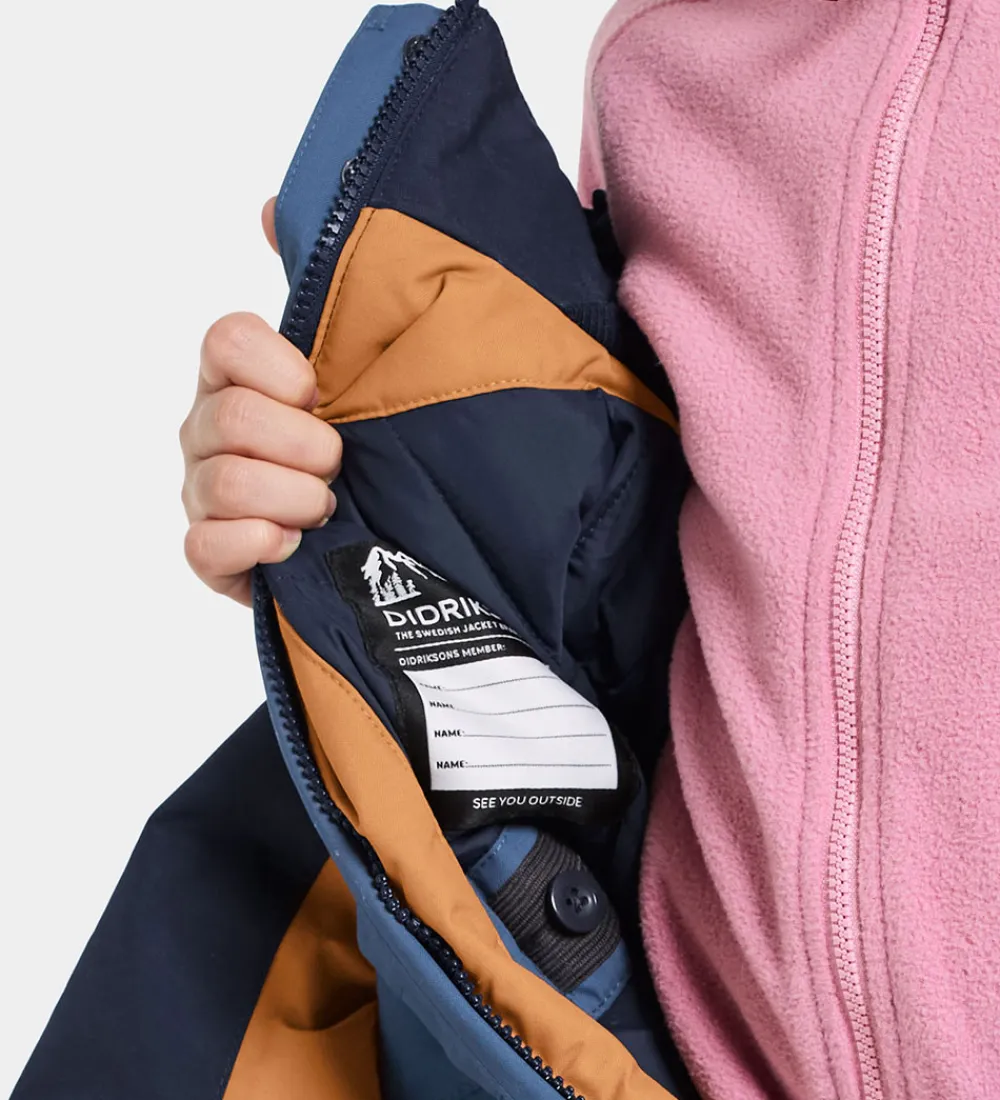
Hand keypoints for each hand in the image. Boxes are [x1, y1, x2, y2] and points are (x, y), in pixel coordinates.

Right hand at [179, 198, 341, 605]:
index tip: (319, 391)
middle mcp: (210, 427)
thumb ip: (323, 292)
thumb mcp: (362, 363)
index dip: (277, 367)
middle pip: (233, 418)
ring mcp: (202, 491)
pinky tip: (292, 543)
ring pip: (227, 484)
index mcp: (240, 374)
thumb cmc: (366, 443)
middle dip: (305, 446)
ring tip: (329, 507)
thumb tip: (269, 207)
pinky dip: (257, 544)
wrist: (381, 534)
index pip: (226, 340)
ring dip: (296, 498)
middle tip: (340, 462)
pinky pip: (205, 547)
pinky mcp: (210, 553)